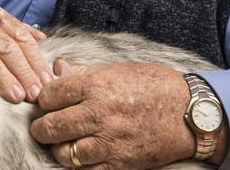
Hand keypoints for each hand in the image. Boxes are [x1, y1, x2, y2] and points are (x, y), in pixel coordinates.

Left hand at [31, 60, 217, 168]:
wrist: (189, 113)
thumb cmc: (154, 86)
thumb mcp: (117, 70)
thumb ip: (84, 73)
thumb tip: (58, 70)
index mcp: (95, 86)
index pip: (49, 96)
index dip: (44, 99)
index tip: (47, 102)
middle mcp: (98, 114)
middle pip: (50, 126)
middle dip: (41, 127)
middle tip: (43, 127)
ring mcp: (108, 141)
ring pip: (63, 153)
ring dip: (58, 148)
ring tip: (62, 142)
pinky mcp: (119, 163)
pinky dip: (77, 164)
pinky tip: (80, 155)